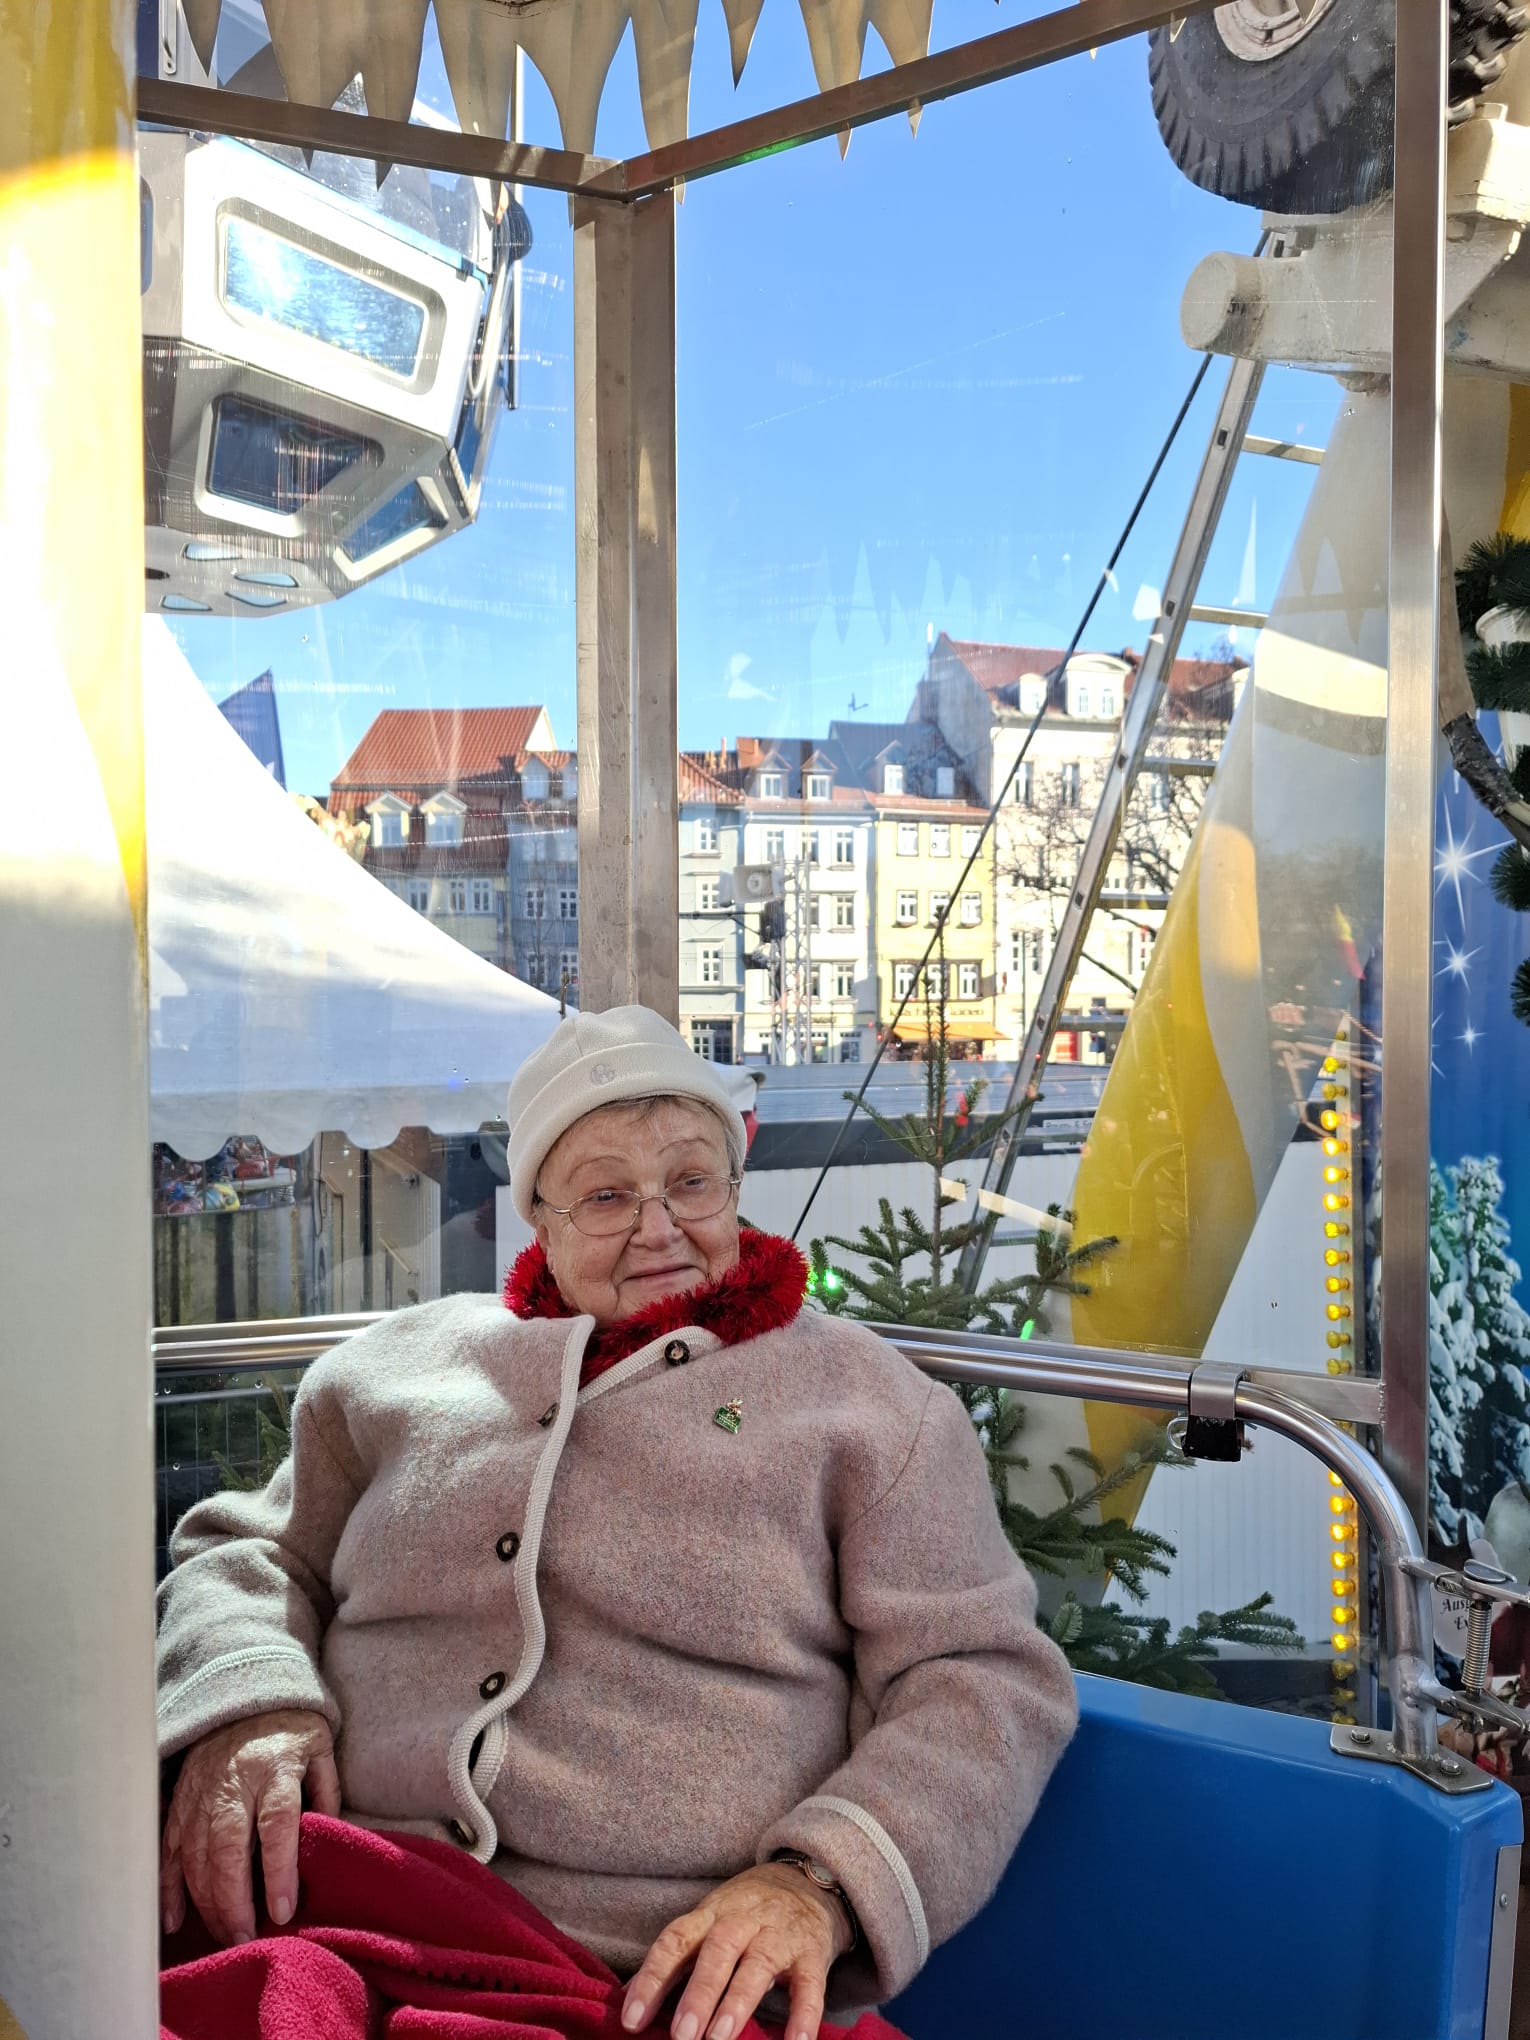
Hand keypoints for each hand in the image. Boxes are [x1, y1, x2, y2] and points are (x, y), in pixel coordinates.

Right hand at [160, 1707, 340, 1944]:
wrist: (243, 1693)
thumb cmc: (290, 1730)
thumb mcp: (320, 1751)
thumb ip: (325, 1795)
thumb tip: (327, 1843)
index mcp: (276, 1766)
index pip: (277, 1823)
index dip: (279, 1870)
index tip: (282, 1911)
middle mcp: (234, 1781)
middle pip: (228, 1847)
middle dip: (233, 1900)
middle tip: (244, 1937)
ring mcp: (200, 1792)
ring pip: (196, 1855)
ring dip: (206, 1901)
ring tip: (224, 1934)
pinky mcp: (179, 1800)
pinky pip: (170, 1849)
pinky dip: (169, 1886)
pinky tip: (175, 1919)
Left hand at [621, 1861, 851, 2039]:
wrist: (806, 1880)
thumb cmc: (745, 1912)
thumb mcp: (708, 1921)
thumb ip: (676, 1958)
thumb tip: (629, 1997)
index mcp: (710, 1915)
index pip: (675, 1941)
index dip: (652, 1978)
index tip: (631, 2019)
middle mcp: (742, 1922)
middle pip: (717, 1952)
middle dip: (698, 1994)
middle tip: (681, 2036)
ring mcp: (779, 1936)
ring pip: (758, 1965)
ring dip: (738, 2001)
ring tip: (720, 2036)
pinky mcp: (811, 1954)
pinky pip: (810, 1985)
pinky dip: (804, 2014)